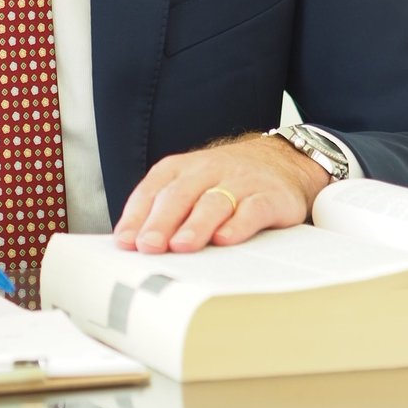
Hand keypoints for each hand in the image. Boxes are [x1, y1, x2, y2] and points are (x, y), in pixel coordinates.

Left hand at [113, 132, 330, 253]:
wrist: (282, 161)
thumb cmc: (226, 181)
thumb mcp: (191, 187)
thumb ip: (165, 212)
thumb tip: (134, 246)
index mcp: (181, 169)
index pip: (153, 190)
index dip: (137, 216)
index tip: (125, 241)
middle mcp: (208, 171)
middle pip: (180, 195)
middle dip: (161, 222)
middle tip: (149, 246)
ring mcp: (240, 182)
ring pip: (214, 202)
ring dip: (196, 225)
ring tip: (181, 246)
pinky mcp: (270, 196)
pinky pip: (253, 209)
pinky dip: (238, 224)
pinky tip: (225, 239)